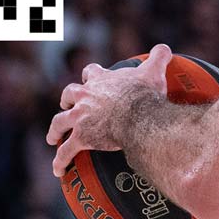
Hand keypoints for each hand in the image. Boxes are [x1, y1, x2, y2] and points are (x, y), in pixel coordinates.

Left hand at [47, 43, 174, 175]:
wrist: (137, 115)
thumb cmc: (144, 94)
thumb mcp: (153, 71)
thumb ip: (158, 57)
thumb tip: (165, 47)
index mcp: (101, 81)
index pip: (91, 72)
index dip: (91, 75)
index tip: (90, 78)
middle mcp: (85, 97)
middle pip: (68, 94)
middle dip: (66, 100)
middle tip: (67, 105)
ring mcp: (80, 117)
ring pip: (59, 123)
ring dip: (55, 130)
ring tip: (53, 138)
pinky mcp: (81, 137)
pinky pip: (66, 151)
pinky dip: (60, 161)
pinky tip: (58, 171)